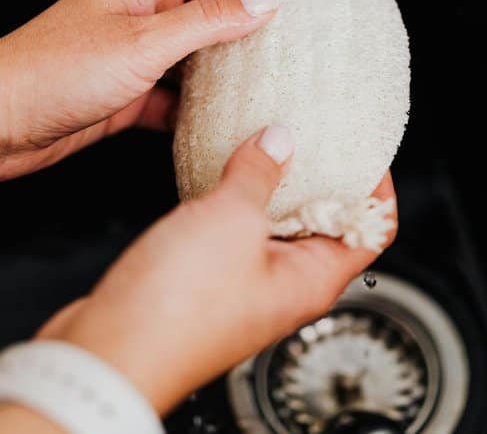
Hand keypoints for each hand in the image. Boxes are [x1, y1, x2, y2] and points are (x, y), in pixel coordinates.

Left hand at [0, 0, 277, 179]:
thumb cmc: (52, 72)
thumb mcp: (144, 43)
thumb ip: (208, 21)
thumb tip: (264, 2)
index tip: (304, 5)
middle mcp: (141, 11)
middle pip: (212, 15)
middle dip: (251, 35)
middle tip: (299, 56)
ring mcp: (134, 54)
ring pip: (197, 60)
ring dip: (228, 77)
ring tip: (274, 92)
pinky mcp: (127, 93)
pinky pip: (176, 97)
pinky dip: (199, 110)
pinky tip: (227, 125)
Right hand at [33, 126, 396, 414]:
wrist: (109, 353)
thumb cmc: (177, 311)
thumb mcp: (230, 221)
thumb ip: (259, 174)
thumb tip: (280, 140)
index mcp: (313, 280)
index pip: (374, 231)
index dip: (377, 187)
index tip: (364, 148)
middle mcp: (286, 288)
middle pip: (327, 226)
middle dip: (323, 178)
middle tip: (314, 133)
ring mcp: (247, 287)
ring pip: (276, 228)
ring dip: (274, 187)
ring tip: (266, 141)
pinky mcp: (208, 285)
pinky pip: (235, 236)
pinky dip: (235, 202)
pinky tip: (218, 173)